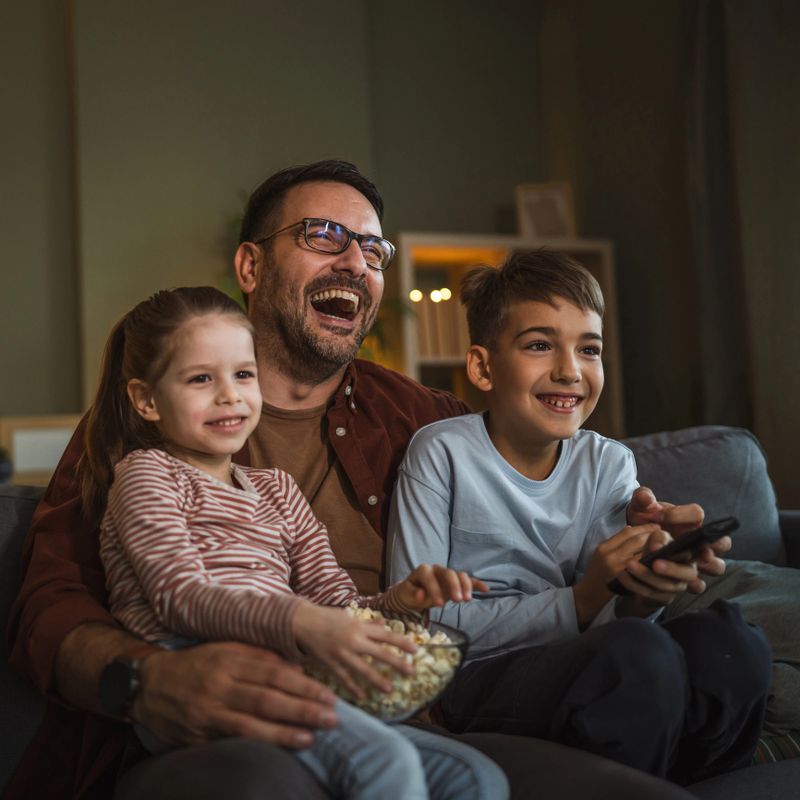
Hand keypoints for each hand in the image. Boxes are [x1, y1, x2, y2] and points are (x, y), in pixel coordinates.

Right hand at [131, 641, 337, 748]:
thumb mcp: (227, 648)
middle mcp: (221, 685)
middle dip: (302, 709)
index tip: (328, 694)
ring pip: (251, 724)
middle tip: (332, 717)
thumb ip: (262, 656)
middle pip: (268, 699)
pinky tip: (278, 749)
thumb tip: (298, 669)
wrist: (149, 685)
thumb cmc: (197, 663)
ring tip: (311, 737)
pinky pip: (232, 741)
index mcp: (230, 660)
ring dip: (284, 732)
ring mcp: (209, 713)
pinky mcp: (199, 735)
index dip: (303, 685)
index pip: (274, 673)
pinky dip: (258, 745)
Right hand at [293, 604, 416, 697]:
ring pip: (363, 670)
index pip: (386, 635)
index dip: (402, 643)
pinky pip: (344, 678)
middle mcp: (353, 640)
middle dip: (396, 663)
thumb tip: (384, 624)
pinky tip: (362, 696)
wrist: (302, 622)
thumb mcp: (349, 616)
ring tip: (389, 689)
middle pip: (379, 653)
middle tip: (411, 672)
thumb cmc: (327, 617)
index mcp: (359, 626)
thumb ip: (367, 623)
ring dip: (377, 680)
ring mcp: (342, 654)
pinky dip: (353, 687)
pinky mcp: (330, 664)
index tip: (416, 650)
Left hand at [394, 564, 488, 611]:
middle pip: (449, 573)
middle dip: (454, 586)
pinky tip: (486, 589)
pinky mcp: (455, 582)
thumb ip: (413, 593)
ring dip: (465, 586)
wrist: (414, 591)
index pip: (430, 576)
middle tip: (457, 601)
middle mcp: (438, 569)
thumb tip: (421, 595)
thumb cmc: (410, 592)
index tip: (438, 605)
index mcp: (424, 570)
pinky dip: (476, 584)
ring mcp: (448, 575)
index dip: (434, 589)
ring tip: (467, 600)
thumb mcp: (406, 594)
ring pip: (460, 575)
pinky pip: (468, 580)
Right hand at [573, 523, 659, 625]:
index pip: (628, 532)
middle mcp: (612, 556)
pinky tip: (660, 561)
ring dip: (656, 549)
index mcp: (605, 547)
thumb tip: (632, 528)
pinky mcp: (628, 580)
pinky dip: (653, 562)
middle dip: (653, 536)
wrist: (589, 595)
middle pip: (637, 540)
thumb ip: (616, 541)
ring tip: (665, 547)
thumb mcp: (600, 553)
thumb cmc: (596, 572)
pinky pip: (644, 568)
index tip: (655, 526)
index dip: (644, 527)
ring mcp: (620, 569)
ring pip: (644, 554)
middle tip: (664, 534)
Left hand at [614, 529, 699, 613]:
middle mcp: (689, 573)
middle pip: (688, 574)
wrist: (642, 570)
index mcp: (692, 555)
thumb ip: (660, 537)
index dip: (707, 555)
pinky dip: (634, 584)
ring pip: (665, 585)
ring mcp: (677, 587)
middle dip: (672, 569)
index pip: (707, 555)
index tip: (705, 554)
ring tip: (629, 564)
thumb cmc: (655, 547)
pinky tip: (622, 575)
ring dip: (646, 575)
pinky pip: (649, 593)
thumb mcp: (658, 538)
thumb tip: (657, 546)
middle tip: (656, 563)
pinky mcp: (663, 598)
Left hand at [627, 486, 727, 590]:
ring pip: (716, 567)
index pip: (696, 514)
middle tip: (684, 547)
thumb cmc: (644, 521)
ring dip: (697, 567)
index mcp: (690, 519)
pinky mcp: (690, 577)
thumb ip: (642, 499)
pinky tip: (672, 583)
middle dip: (709, 546)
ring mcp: (699, 560)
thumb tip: (645, 497)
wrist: (635, 543)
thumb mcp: (639, 508)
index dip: (680, 515)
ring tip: (663, 565)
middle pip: (722, 543)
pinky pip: (699, 585)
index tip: (658, 517)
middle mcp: (702, 540)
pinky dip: (689, 585)